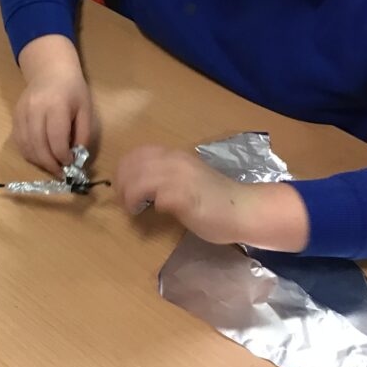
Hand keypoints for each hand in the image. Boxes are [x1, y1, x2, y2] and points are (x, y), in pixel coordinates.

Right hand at [14, 38, 95, 173]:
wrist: (50, 71)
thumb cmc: (73, 90)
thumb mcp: (86, 109)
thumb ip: (83, 134)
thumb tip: (77, 158)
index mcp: (56, 106)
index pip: (56, 140)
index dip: (63, 157)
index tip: (70, 164)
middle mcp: (35, 109)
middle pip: (38, 146)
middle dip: (50, 164)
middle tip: (60, 173)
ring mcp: (22, 113)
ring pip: (26, 146)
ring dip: (38, 161)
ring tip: (51, 166)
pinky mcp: (14, 117)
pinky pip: (18, 142)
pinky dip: (28, 153)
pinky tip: (40, 156)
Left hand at [114, 146, 308, 250]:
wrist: (245, 209)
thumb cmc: (216, 198)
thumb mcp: (187, 178)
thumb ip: (166, 176)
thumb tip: (140, 183)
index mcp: (174, 156)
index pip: (137, 153)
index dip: (124, 170)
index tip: (123, 186)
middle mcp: (174, 161)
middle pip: (132, 166)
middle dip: (121, 185)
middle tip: (125, 201)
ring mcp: (179, 178)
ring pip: (137, 181)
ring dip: (129, 197)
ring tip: (134, 209)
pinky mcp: (183, 196)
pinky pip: (155, 197)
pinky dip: (146, 206)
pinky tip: (150, 214)